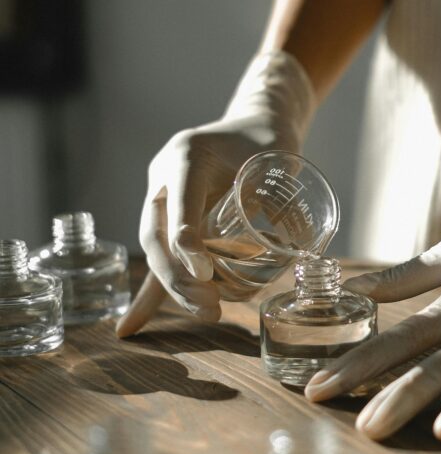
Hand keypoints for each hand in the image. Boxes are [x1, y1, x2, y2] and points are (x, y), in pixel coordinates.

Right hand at [116, 51, 315, 336]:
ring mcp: (162, 199)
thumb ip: (281, 195)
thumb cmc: (268, 140)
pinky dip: (151, 293)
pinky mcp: (169, 220)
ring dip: (176, 289)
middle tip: (211, 306)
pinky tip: (131, 327)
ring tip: (207, 313)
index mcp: (185, 155)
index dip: (186, 239)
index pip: (178, 203)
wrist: (253, 126)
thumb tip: (296, 247)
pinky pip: (160, 258)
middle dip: (179, 277)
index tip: (205, 273)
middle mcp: (164, 177)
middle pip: (157, 235)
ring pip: (157, 252)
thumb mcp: (277, 159)